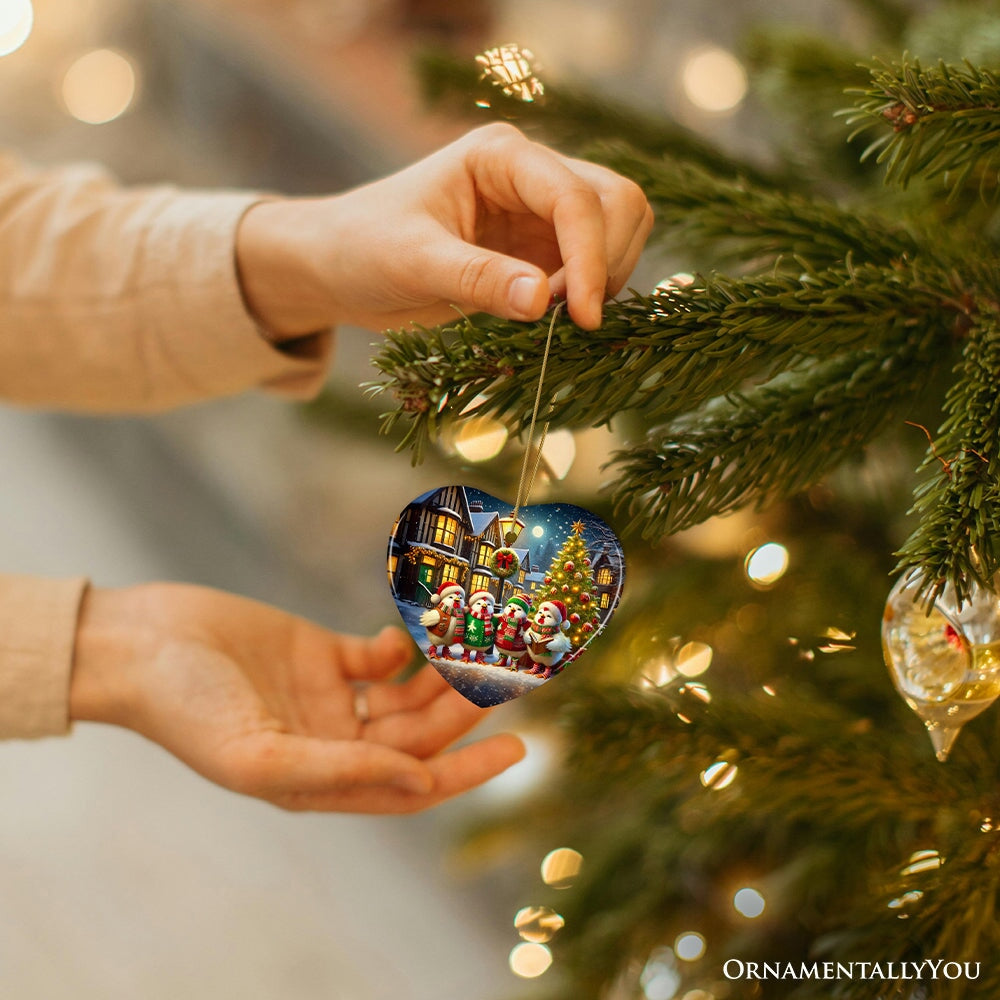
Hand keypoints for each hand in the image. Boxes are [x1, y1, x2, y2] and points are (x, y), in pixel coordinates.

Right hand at [70, 583, 524, 812]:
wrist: (141, 644)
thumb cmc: (185, 707)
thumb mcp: (259, 755)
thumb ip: (341, 772)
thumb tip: (420, 779)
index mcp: (320, 781)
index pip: (412, 785)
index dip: (466, 771)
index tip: (516, 748)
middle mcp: (332, 743)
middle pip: (417, 734)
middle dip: (462, 709)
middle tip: (505, 676)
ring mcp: (328, 698)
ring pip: (406, 695)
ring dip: (440, 676)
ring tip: (475, 646)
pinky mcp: (320, 654)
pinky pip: (377, 658)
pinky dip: (400, 648)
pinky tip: (404, 635)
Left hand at [236, 123, 653, 333]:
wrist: (341, 267)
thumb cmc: (363, 248)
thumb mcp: (413, 263)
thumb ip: (477, 279)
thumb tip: (543, 300)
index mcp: (500, 157)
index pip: (575, 196)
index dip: (591, 256)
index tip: (582, 317)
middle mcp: (531, 175)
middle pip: (617, 203)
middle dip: (605, 263)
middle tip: (563, 319)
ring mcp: (541, 213)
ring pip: (618, 232)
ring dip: (603, 279)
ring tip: (552, 320)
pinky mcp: (542, 250)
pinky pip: (593, 268)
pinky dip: (589, 296)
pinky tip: (552, 323)